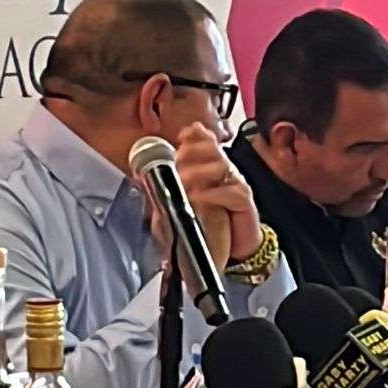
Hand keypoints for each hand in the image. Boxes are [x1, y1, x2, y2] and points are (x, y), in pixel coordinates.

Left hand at [173, 123, 260, 270]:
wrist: (231, 251)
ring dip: (199, 171)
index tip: (182, 136)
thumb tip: (143, 179)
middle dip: (193, 151)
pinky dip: (212, 193)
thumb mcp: (177, 208)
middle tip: (178, 161)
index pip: (205, 143)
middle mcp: (224, 173)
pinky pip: (231, 192)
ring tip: (183, 180)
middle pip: (213, 150)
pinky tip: (198, 196)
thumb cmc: (206, 228)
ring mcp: (235, 186)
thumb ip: (164, 192)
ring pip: (221, 166)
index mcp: (209, 168)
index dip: (195, 136)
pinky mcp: (244, 203)